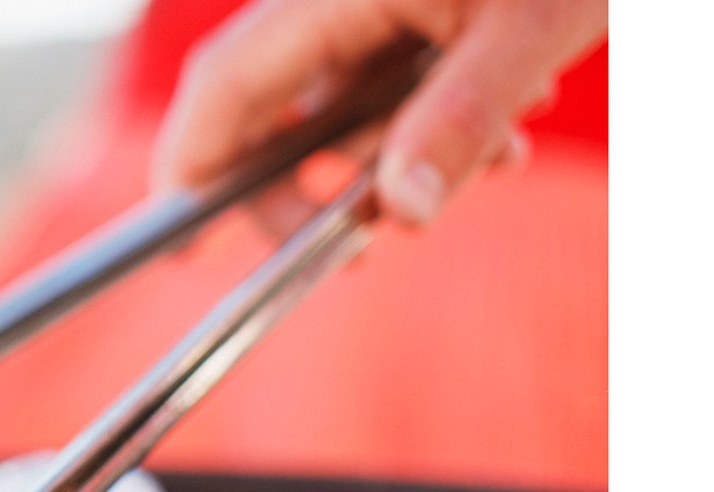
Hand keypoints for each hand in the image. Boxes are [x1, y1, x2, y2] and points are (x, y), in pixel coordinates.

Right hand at [153, 0, 606, 228]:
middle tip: (358, 241)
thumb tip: (403, 211)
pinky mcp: (395, 8)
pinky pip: (376, 82)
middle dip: (307, 183)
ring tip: (494, 159)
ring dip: (391, 154)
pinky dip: (420, 122)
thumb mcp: (532, 28)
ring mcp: (356, 4)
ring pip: (330, 103)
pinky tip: (503, 127)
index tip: (181, 245)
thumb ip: (461, 117)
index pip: (224, 86)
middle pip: (260, 105)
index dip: (190, 168)